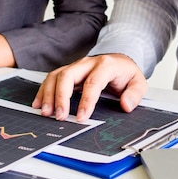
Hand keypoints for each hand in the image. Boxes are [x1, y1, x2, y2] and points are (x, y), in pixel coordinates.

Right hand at [33, 54, 147, 121]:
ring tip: (45, 112)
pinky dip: (43, 91)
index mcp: (106, 65)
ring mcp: (75, 66)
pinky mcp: (68, 71)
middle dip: (61, 97)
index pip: (93, 82)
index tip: (81, 117)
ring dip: (48, 94)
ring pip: (56, 76)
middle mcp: (87, 63)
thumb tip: (126, 105)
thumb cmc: (126, 73)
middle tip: (59, 116)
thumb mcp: (139, 82)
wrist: (119, 60)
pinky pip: (51, 78)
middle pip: (68, 75)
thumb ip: (135, 94)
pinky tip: (38, 104)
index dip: (86, 101)